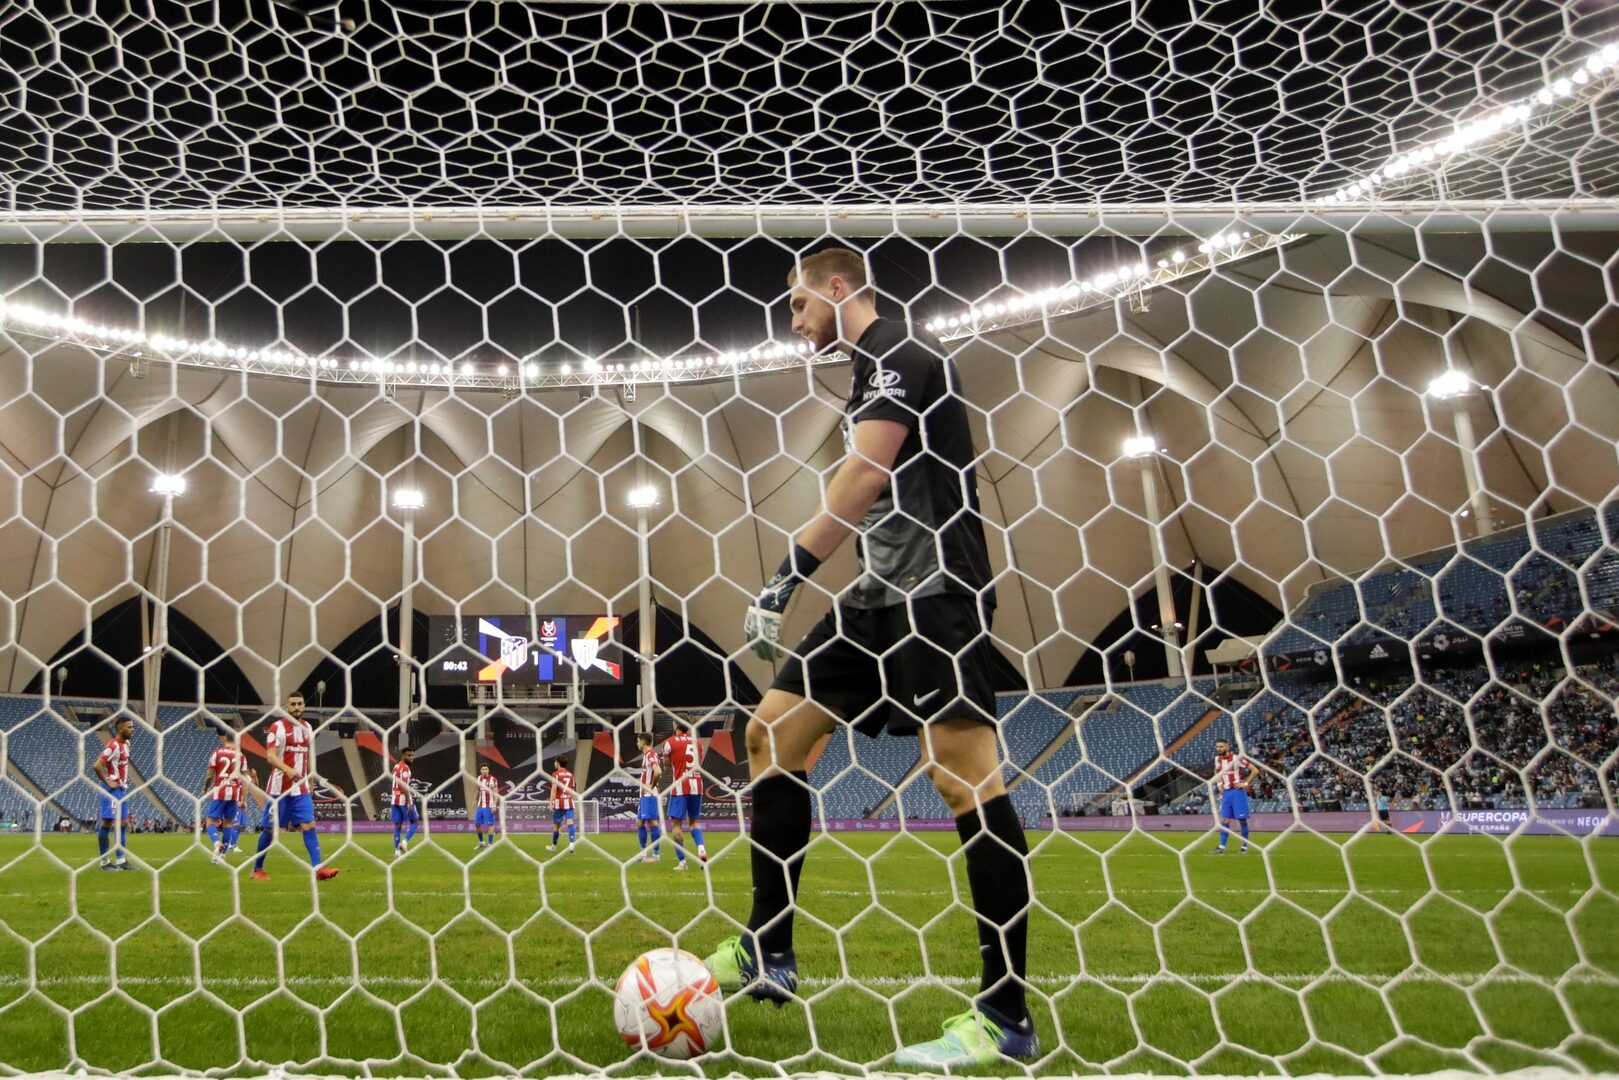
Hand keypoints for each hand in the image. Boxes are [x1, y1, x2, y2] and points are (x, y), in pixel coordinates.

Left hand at [744, 545, 820, 661]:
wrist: (788, 580)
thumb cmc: (781, 589)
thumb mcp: (770, 601)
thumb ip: (767, 611)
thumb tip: (769, 617)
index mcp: (754, 611)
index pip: (749, 630)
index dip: (752, 641)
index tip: (756, 649)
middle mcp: (758, 616)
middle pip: (755, 639)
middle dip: (760, 650)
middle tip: (765, 658)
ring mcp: (768, 619)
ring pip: (765, 642)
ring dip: (768, 652)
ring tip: (772, 659)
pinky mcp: (779, 621)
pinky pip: (776, 640)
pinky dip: (778, 649)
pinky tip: (780, 655)